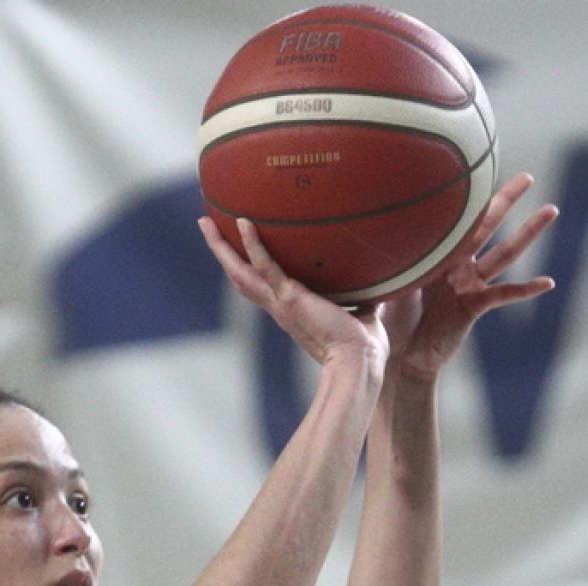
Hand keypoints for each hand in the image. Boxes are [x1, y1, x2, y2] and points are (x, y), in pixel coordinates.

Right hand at [198, 215, 386, 369]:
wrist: (359, 361)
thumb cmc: (363, 346)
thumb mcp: (360, 311)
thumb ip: (362, 296)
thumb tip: (381, 278)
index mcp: (292, 310)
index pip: (263, 285)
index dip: (249, 267)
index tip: (240, 251)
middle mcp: (279, 306)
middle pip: (240, 276)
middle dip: (222, 252)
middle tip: (207, 228)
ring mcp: (280, 302)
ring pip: (241, 270)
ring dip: (221, 247)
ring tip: (205, 222)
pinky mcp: (289, 297)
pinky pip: (265, 265)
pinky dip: (253, 244)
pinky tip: (243, 222)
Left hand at [380, 172, 558, 382]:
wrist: (399, 355)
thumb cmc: (388, 318)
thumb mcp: (391, 277)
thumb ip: (398, 253)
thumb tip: (384, 218)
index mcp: (437, 253)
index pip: (457, 217)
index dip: (470, 195)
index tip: (480, 166)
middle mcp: (458, 264)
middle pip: (489, 225)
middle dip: (507, 200)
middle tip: (528, 177)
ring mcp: (470, 284)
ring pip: (505, 253)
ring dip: (529, 233)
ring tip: (551, 211)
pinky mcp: (475, 307)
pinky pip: (504, 294)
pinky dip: (526, 289)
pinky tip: (548, 282)